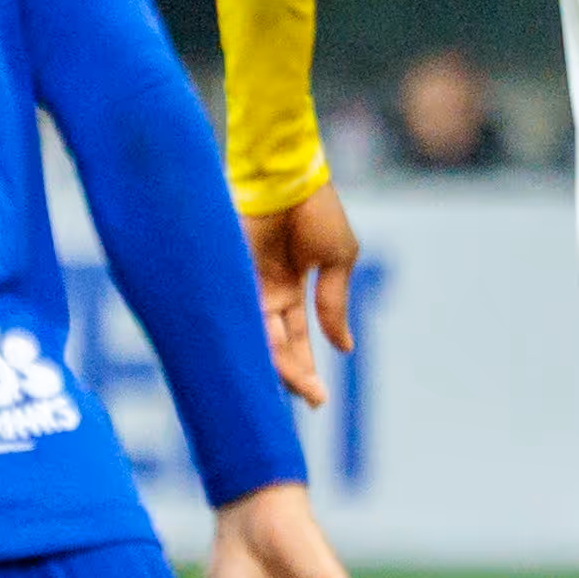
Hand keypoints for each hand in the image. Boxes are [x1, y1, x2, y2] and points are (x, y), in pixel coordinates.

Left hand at [247, 184, 358, 406]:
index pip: (298, 336)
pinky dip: (261, 344)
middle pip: (278, 346)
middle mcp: (265, 294)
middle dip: (296, 375)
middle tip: (315, 401)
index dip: (308, 365)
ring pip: (262, 339)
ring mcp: (248, 287)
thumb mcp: (338, 260)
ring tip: (304, 392)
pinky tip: (276, 366)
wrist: (288, 176)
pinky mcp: (234, 278)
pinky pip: (246, 320)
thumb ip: (335, 303)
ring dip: (282, 368)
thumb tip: (344, 348)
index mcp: (291, 288)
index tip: (321, 397)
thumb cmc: (316, 210)